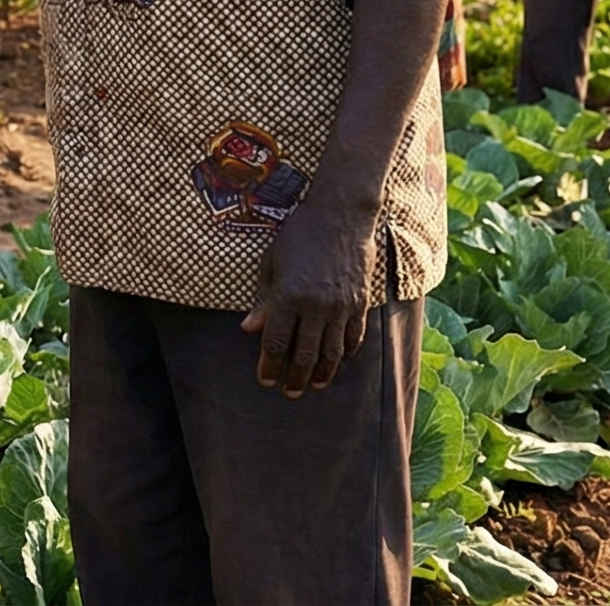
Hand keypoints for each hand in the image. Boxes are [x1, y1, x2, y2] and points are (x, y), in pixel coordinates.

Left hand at [238, 201, 379, 396]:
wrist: (340, 216)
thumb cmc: (298, 235)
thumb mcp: (271, 263)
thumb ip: (263, 300)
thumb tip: (249, 329)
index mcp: (288, 295)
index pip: (277, 342)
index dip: (270, 365)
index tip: (265, 380)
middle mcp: (316, 306)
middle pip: (306, 355)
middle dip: (295, 378)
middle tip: (289, 392)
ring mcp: (341, 306)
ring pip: (332, 352)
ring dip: (323, 374)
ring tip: (314, 386)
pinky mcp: (360, 303)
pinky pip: (354, 338)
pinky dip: (345, 354)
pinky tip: (338, 363)